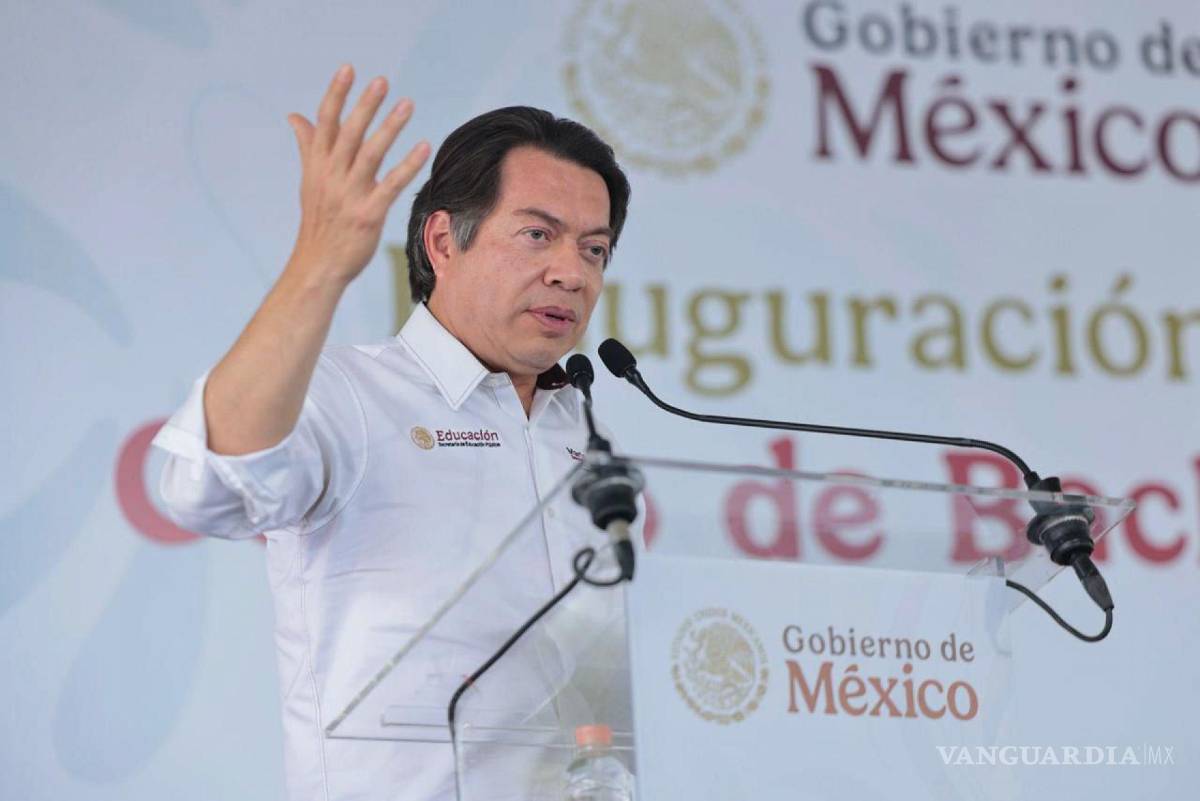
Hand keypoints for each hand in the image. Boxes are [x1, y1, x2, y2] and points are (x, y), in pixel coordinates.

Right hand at [285, 65, 429, 286]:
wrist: (318, 265)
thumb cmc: (319, 221)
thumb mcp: (309, 181)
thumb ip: (308, 145)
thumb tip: (294, 115)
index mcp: (317, 166)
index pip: (325, 123)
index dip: (336, 95)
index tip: (348, 69)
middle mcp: (331, 177)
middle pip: (348, 134)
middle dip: (364, 106)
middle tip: (381, 81)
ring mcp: (349, 195)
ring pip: (370, 154)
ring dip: (389, 128)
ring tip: (407, 104)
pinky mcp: (368, 214)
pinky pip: (391, 185)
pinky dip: (407, 165)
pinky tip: (423, 146)